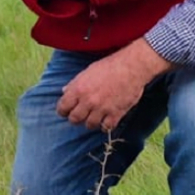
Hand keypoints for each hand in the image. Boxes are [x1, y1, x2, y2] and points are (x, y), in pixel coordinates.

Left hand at [56, 39, 173, 130]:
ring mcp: (102, 109)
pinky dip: (105, 125)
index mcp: (78, 89)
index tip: (66, 111)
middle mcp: (88, 101)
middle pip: (74, 119)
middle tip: (81, 114)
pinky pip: (106, 128)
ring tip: (95, 116)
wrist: (132, 67)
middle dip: (76, 118)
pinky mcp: (115, 114)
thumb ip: (75, 83)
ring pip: (89, 125)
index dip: (63, 111)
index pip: (63, 108)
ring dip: (91, 122)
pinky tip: (107, 119)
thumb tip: (64, 91)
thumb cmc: (110, 66)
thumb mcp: (88, 71)